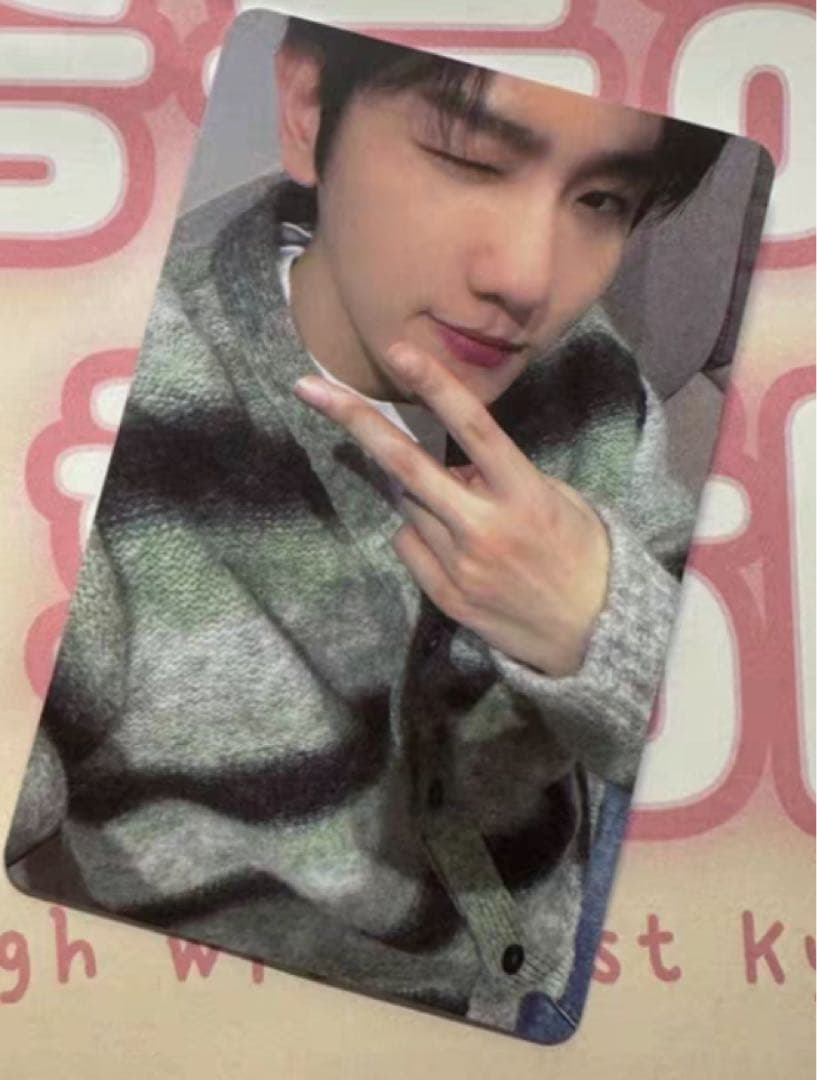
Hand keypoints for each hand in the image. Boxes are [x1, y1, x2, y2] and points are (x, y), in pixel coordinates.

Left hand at [294, 343, 610, 676]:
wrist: (595, 632)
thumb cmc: (581, 552)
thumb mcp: (554, 498)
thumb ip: (498, 477)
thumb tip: (450, 468)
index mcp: (522, 494)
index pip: (473, 428)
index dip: (435, 385)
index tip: (398, 351)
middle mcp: (483, 527)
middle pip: (407, 465)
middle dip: (356, 422)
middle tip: (309, 387)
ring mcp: (459, 565)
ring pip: (406, 506)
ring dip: (419, 493)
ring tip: (461, 511)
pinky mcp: (445, 597)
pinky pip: (408, 546)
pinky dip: (420, 534)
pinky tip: (455, 547)